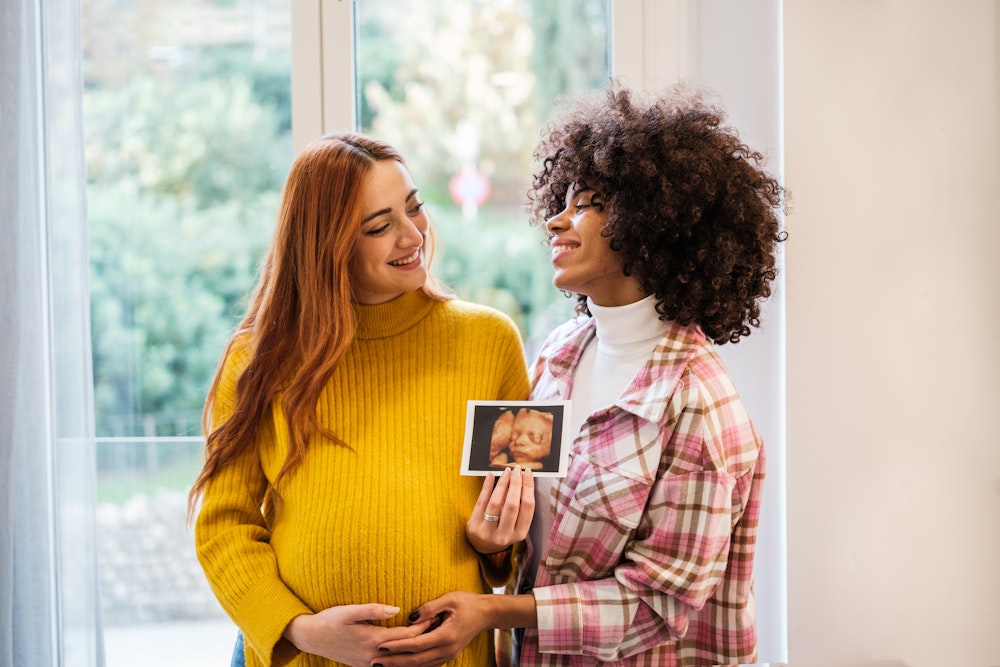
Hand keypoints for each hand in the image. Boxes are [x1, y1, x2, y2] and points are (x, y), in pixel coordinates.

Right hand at [282, 603, 431, 666]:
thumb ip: (373, 609)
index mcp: (372, 640)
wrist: (311, 638)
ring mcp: (370, 663)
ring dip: (416, 652)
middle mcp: (374, 656)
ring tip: (432, 641)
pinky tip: (414, 654)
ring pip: (400, 662)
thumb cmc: (329, 620)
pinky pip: (391, 666)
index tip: (436, 617)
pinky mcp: (366, 666)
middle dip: (424, 640)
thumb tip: (396, 609)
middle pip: (406, 651)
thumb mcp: (348, 611)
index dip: (422, 626)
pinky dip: (404, 660)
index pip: (405, 635)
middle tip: (441, 628)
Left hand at [369, 591, 492, 666]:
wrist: (487, 613)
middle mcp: (447, 649)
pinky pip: (428, 664)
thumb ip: (429, 608)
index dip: (397, 646)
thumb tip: (410, 617)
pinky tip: (401, 664)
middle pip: (415, 660)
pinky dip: (413, 665)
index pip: (415, 644)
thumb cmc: (469, 602)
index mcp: (446, 635)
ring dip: (401, 666)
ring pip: (421, 665)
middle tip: (374, 661)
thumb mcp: (449, 599)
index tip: (380, 645)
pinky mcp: (449, 654)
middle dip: (394, 662)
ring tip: (383, 665)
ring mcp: (449, 654)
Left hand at [466, 466, 533, 554]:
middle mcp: (505, 534)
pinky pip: (481, 501)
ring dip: (502, 483)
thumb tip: (522, 478)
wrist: (481, 544)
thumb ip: (519, 506)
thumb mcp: (514, 524)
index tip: (528, 473)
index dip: (528, 487)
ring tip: (506, 471)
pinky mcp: (475, 525)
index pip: (527, 507)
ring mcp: (488, 531)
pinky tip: (490, 475)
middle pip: (512, 505)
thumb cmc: (502, 529)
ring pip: (496, 503)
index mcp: (519, 533)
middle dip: (516, 484)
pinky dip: (487, 486)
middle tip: (517, 469)